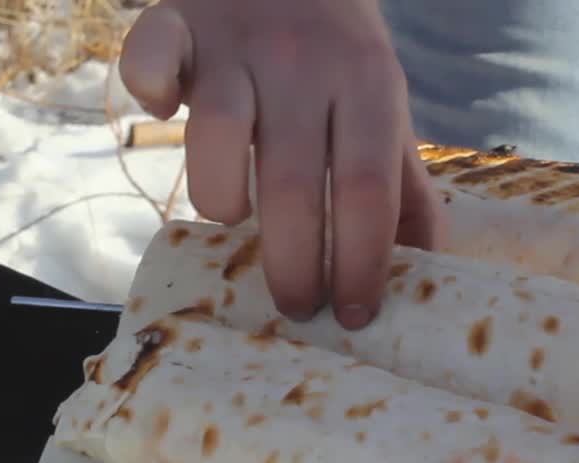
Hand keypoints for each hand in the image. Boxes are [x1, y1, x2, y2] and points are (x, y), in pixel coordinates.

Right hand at [119, 0, 441, 328]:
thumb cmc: (341, 58)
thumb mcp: (387, 112)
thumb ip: (405, 186)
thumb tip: (430, 268)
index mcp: (370, 86)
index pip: (369, 189)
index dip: (362, 261)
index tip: (356, 316)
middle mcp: (305, 65)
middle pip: (294, 182)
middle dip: (295, 265)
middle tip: (296, 308)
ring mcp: (236, 44)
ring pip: (218, 133)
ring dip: (220, 199)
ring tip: (234, 227)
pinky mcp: (174, 22)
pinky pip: (148, 56)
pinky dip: (148, 89)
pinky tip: (161, 113)